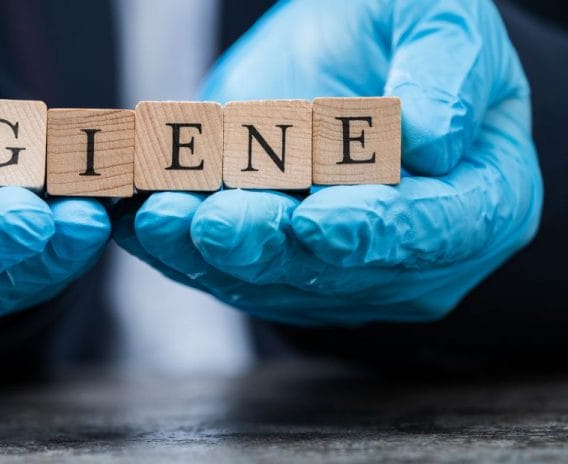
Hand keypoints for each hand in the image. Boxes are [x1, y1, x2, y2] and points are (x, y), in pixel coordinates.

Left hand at [113, 0, 541, 324]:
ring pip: (269, 278)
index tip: (319, 219)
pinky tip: (142, 219)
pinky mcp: (276, 270)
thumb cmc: (398, 31)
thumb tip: (428, 141)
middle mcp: (411, 256)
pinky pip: (223, 271)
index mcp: (481, 201)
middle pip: (339, 270)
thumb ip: (446, 71)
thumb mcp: (438, 17)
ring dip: (209, 252)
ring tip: (164, 215)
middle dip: (271, 246)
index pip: (435, 230)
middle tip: (219, 219)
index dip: (375, 230)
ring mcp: (339, 274)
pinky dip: (178, 248)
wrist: (338, 52)